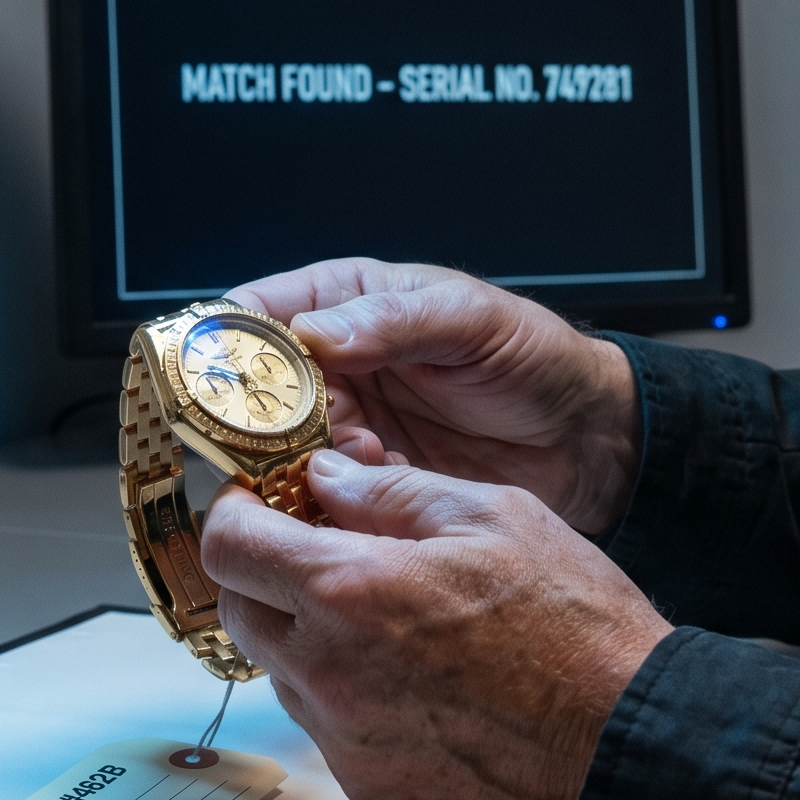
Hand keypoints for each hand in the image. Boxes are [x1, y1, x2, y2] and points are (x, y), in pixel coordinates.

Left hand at [202, 448, 672, 799]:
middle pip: (240, 610)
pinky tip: (418, 683)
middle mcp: (329, 672)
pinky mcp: (369, 788)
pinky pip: (328, 729)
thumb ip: (391, 493)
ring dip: (311, 638)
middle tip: (326, 556)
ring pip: (283, 671)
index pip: (228, 545)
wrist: (627, 739)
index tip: (261, 507)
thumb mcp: (494, 515)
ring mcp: (345, 739)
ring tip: (393, 623)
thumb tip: (327, 480)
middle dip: (269, 575)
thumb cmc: (577, 628)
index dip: (237, 515)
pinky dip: (351, 699)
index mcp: (350, 589)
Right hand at [230, 259, 639, 535]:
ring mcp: (345, 424)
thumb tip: (316, 334)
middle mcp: (332, 364)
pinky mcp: (365, 479)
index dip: (225, 343)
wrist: (584, 439)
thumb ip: (393, 322)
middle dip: (252, 418)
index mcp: (345, 302)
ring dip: (296, 462)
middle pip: (249, 391)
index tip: (215, 377)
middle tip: (276, 437)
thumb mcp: (469, 321)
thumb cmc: (533, 359)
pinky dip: (327, 498)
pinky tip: (366, 491)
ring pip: (276, 448)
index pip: (256, 313)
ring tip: (349, 460)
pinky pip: (317, 493)